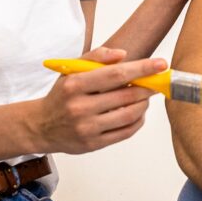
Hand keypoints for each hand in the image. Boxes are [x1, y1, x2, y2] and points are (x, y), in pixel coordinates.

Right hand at [28, 47, 157, 154]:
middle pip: (126, 95)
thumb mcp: (71, 70)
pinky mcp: (93, 144)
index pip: (115, 74)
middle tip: (156, 82)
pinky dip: (138, 121)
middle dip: (147, 87)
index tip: (161, 64)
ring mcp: (87, 128)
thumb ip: (96, 57)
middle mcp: (79, 107)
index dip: (142, 68)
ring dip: (143, 104)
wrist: (41, 126)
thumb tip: (123, 55)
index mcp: (74, 85)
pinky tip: (137, 113)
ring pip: (129, 114)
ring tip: (144, 97)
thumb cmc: (61, 95)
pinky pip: (125, 132)